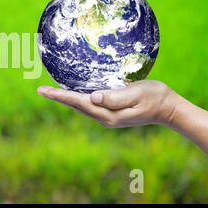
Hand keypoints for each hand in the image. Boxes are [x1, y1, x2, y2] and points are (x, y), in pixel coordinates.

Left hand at [37, 80, 175, 127]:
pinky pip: (87, 105)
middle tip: (40, 90)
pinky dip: (76, 98)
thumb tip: (93, 97)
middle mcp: (104, 117)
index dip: (61, 96)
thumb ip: (115, 97)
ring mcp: (106, 116)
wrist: (167, 108)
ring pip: (80, 106)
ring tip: (50, 91)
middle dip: (58, 97)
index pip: (79, 103)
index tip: (45, 91)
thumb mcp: (137, 94)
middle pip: (75, 106)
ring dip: (65, 98)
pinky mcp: (109, 112)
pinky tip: (71, 93)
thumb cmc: (154, 97)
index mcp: (108, 114)